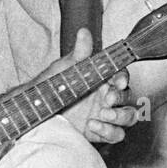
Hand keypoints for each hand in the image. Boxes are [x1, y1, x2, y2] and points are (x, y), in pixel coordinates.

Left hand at [38, 28, 138, 145]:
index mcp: (101, 80)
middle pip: (129, 97)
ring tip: (103, 115)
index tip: (117, 82)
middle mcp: (106, 97)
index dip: (123, 79)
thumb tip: (84, 32)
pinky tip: (93, 126)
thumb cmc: (51, 87)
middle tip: (108, 100)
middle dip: (121, 99)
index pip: (122, 77)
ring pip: (129, 117)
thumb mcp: (64, 69)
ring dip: (121, 116)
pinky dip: (109, 132)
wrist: (37, 112)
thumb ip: (79, 54)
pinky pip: (117, 135)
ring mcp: (104, 115)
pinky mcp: (99, 132)